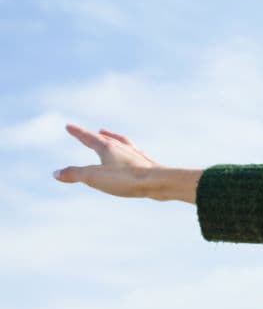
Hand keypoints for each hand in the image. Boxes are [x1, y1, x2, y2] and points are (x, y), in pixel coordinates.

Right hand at [54, 125, 199, 201]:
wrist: (160, 182)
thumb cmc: (126, 179)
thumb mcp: (95, 177)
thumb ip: (75, 174)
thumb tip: (56, 173)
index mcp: (108, 148)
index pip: (88, 138)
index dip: (78, 133)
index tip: (69, 126)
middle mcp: (123, 147)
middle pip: (105, 139)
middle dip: (94, 136)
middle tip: (89, 131)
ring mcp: (136, 155)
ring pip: (122, 143)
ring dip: (113, 138)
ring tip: (108, 135)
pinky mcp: (147, 164)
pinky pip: (135, 153)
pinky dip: (128, 150)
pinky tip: (133, 153)